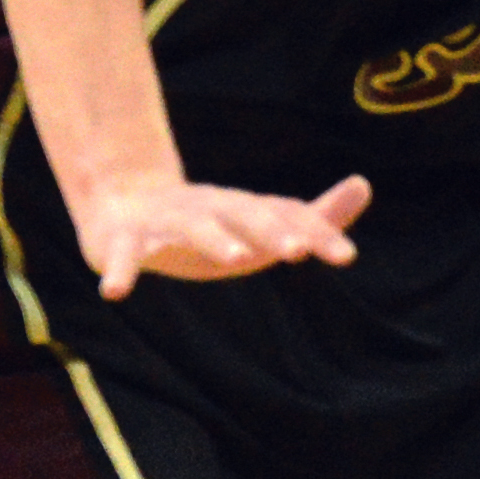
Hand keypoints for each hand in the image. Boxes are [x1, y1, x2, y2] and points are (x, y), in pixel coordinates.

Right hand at [71, 170, 372, 302]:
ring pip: (194, 226)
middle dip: (272, 230)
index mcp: (245, 209)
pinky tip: (115, 294)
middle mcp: (211, 208)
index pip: (288, 217)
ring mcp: (167, 221)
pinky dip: (119, 272)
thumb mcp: (262, 223)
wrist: (124, 203)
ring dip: (216, 239)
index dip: (316, 234)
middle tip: (297, 251)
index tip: (347, 257)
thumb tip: (364, 184)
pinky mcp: (124, 239)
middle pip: (245, 214)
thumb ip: (313, 216)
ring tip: (237, 257)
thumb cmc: (210, 224)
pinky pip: (122, 255)